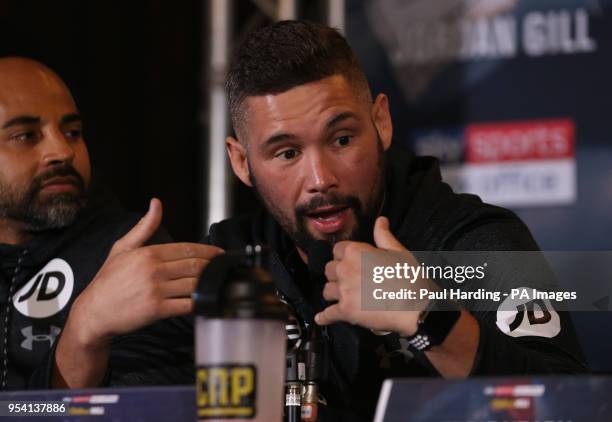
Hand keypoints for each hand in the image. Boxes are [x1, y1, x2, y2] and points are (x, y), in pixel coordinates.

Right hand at [66, 198, 223, 347]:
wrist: (94, 312)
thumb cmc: (108, 280)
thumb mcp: (122, 248)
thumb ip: (144, 227)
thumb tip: (157, 202)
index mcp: (149, 253)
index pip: (188, 249)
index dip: (208, 251)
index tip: (221, 254)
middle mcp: (154, 270)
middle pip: (194, 266)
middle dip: (213, 267)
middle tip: (225, 268)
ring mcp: (156, 290)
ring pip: (194, 284)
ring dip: (209, 284)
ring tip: (220, 283)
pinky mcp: (157, 310)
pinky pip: (187, 305)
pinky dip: (200, 303)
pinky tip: (207, 301)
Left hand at [314, 216, 425, 335]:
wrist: (416, 307)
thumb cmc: (410, 278)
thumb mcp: (399, 252)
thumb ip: (384, 236)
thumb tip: (380, 220)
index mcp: (356, 252)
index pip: (337, 250)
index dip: (344, 257)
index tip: (351, 263)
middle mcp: (345, 269)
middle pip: (329, 270)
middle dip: (337, 275)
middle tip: (349, 281)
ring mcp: (344, 291)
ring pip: (327, 291)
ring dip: (334, 295)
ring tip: (342, 298)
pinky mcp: (345, 311)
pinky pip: (327, 314)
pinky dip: (324, 318)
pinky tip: (322, 319)